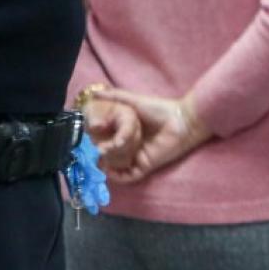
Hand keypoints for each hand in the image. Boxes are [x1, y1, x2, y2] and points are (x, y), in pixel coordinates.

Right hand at [94, 87, 212, 182]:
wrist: (182, 121)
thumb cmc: (161, 109)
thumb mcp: (134, 101)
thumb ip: (115, 97)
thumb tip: (94, 92)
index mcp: (127, 132)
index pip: (107, 140)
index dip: (96, 141)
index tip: (86, 140)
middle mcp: (130, 146)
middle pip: (110, 156)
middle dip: (100, 155)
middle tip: (93, 151)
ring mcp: (137, 157)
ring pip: (117, 167)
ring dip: (107, 165)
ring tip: (100, 158)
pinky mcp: (145, 166)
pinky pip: (129, 176)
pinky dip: (118, 176)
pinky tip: (109, 170)